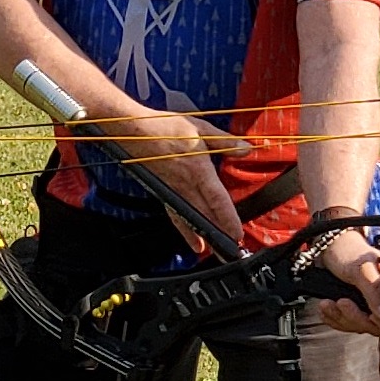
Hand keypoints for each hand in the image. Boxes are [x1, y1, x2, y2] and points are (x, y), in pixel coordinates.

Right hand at [100, 114, 246, 255]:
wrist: (133, 132)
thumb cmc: (164, 128)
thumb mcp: (200, 129)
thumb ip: (225, 141)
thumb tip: (246, 148)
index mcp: (198, 170)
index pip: (217, 200)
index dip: (228, 219)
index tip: (237, 234)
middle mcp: (186, 185)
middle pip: (205, 216)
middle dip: (219, 236)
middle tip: (231, 251)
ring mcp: (173, 191)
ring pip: (191, 220)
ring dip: (203, 237)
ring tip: (213, 252)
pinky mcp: (164, 192)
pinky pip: (176, 216)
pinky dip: (185, 231)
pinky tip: (192, 240)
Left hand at [312, 228, 379, 335]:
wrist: (331, 248)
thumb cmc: (350, 252)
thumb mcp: (363, 269)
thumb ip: (375, 291)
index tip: (372, 315)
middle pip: (379, 326)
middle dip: (356, 318)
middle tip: (342, 302)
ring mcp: (370, 308)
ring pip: (361, 327)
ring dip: (341, 318)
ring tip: (328, 303)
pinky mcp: (354, 311)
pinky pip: (346, 325)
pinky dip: (334, 318)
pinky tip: (326, 307)